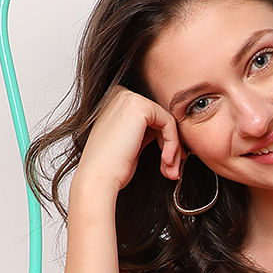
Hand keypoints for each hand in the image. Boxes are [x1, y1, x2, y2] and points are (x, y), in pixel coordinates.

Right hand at [72, 86, 183, 206]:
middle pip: (159, 118)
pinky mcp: (139, 105)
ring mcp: (128, 97)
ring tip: (170, 171)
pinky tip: (165, 161)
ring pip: (166, 121)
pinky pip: (168, 122)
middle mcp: (119, 96)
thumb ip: (143, 133)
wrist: (99, 177)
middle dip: (171, 146)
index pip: (150, 119)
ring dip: (173, 148)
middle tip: (172, 171)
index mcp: (115, 104)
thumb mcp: (130, 146)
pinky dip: (172, 143)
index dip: (163, 142)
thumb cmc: (111, 169)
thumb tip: (165, 135)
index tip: (168, 164)